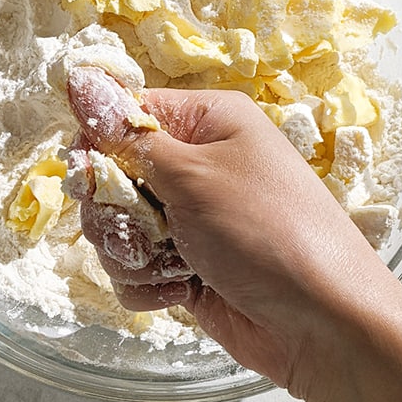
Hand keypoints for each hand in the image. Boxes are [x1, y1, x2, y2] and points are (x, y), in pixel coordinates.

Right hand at [64, 69, 397, 399]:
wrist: (322, 322)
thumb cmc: (271, 233)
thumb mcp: (195, 176)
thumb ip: (128, 138)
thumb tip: (79, 80)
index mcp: (210, 121)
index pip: (125, 115)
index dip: (101, 147)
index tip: (101, 178)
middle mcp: (201, 164)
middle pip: (111, 176)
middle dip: (114, 212)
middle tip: (149, 230)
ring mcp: (194, 218)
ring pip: (118, 227)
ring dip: (131, 253)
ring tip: (175, 265)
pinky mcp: (189, 266)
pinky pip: (136, 269)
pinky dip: (149, 284)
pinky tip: (182, 291)